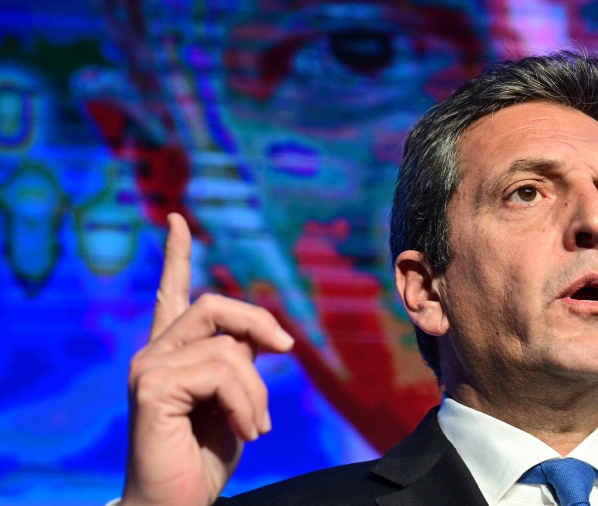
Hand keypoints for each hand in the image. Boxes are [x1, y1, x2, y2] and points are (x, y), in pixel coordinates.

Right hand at [122, 214, 294, 505]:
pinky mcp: (150, 388)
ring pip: (228, 348)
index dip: (176, 255)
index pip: (173, 292)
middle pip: (214, 305)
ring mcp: (147, 367)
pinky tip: (245, 432)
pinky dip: (246, 403)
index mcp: (174, 351)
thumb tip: (263, 337)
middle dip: (260, 323)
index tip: (177, 219)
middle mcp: (155, 352)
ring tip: (255, 426)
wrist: (179, 501)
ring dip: (257, 391)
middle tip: (287, 351)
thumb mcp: (235, 398)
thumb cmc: (207, 453)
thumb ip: (239, 361)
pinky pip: (221, 373)